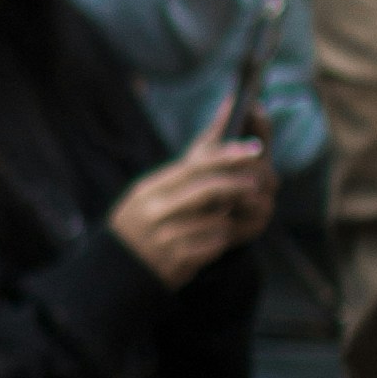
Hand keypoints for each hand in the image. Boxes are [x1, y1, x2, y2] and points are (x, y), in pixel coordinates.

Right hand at [108, 110, 274, 288]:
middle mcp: (155, 210)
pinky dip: (220, 242)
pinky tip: (213, 242)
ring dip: (231, 219)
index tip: (254, 149)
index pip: (194, 165)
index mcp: (150, 188)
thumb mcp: (156, 189)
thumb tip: (230, 107)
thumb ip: (193, 161)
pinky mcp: (176, 262)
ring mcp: (164, 238)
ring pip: (216, 221)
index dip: (228, 155)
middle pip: (208, 189)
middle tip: (258, 184)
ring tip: (230, 219)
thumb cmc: (147, 221)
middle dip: (238, 183)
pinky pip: (213, 247)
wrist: (118, 270)